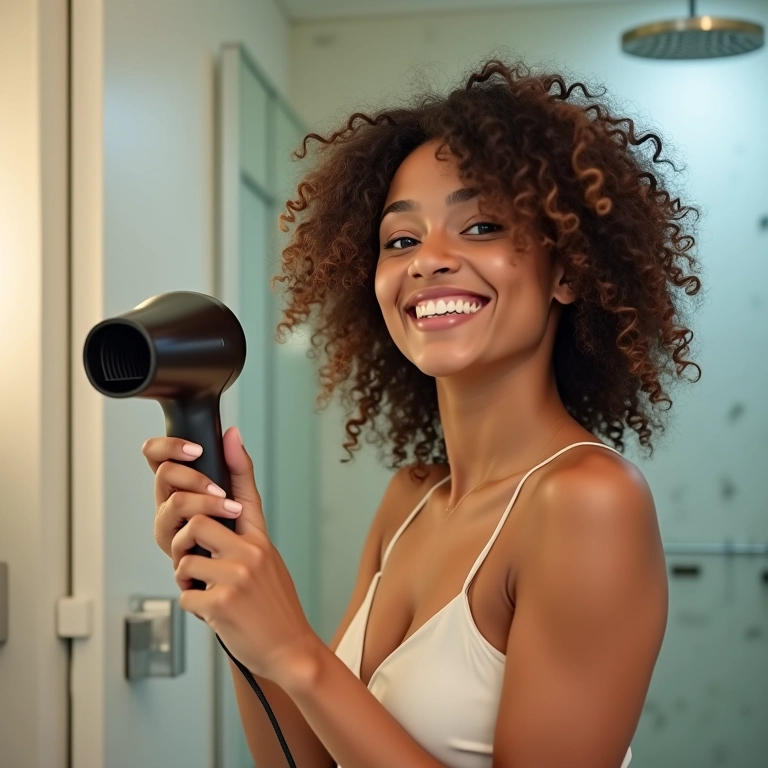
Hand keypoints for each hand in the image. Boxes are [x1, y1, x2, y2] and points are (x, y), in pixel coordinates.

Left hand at [142, 427, 319, 682]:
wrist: (291, 648)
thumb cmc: (274, 607)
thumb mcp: (269, 564)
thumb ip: (246, 540)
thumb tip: (222, 519)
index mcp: (261, 541)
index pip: (247, 493)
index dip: (237, 462)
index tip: (230, 435)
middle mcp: (252, 552)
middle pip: (197, 522)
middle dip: (185, 545)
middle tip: (195, 565)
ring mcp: (238, 575)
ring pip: (185, 560)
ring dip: (187, 579)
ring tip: (207, 592)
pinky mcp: (222, 602)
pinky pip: (185, 594)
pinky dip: (193, 606)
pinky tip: (215, 615)